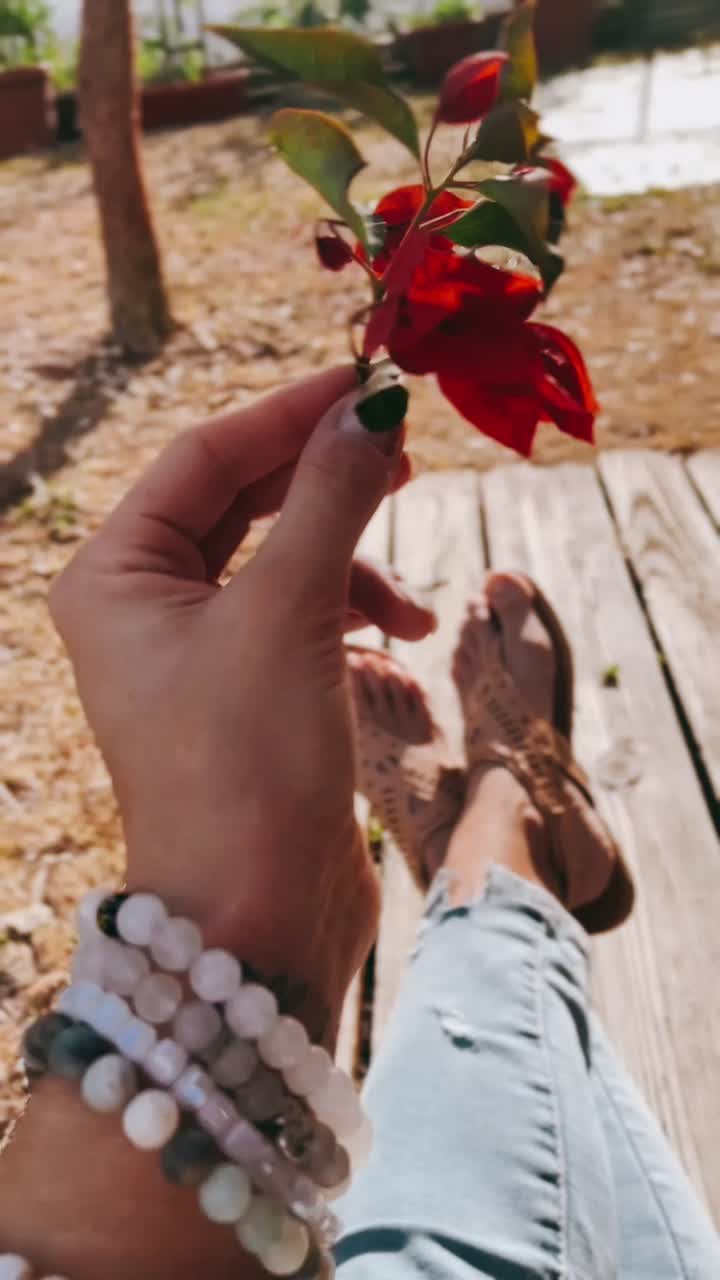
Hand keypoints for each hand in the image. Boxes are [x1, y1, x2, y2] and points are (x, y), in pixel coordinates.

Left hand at [49, 366, 432, 1037]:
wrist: (255, 917)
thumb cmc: (245, 767)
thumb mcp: (288, 613)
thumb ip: (330, 499)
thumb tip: (373, 408)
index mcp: (114, 577)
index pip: (205, 457)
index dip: (291, 413)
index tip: (374, 381)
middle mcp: (142, 606)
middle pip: (242, 500)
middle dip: (325, 479)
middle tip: (405, 452)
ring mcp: (194, 651)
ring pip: (281, 558)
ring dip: (352, 558)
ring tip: (412, 596)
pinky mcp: (245, 690)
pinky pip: (300, 613)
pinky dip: (353, 610)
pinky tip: (402, 632)